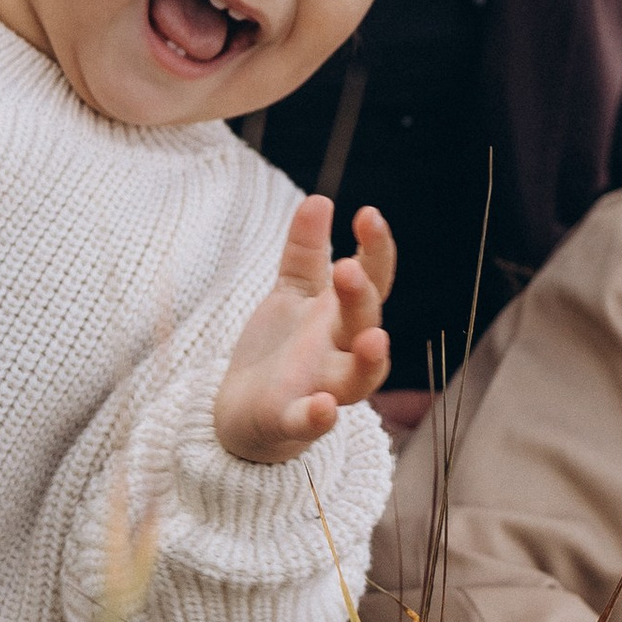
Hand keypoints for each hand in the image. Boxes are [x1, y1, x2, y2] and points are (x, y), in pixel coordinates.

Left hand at [213, 197, 396, 462]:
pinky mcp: (289, 421)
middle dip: (362, 297)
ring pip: (357, 379)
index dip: (377, 248)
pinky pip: (309, 422)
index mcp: (340, 316)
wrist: (245, 411)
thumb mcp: (292, 294)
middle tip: (349, 268)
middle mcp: (340, 351)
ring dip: (369, 361)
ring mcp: (320, 388)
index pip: (373, 279)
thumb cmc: (281, 349)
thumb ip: (305, 251)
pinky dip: (318, 417)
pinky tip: (324, 408)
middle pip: (365, 323)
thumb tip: (320, 199)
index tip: (368, 214)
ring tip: (373, 339)